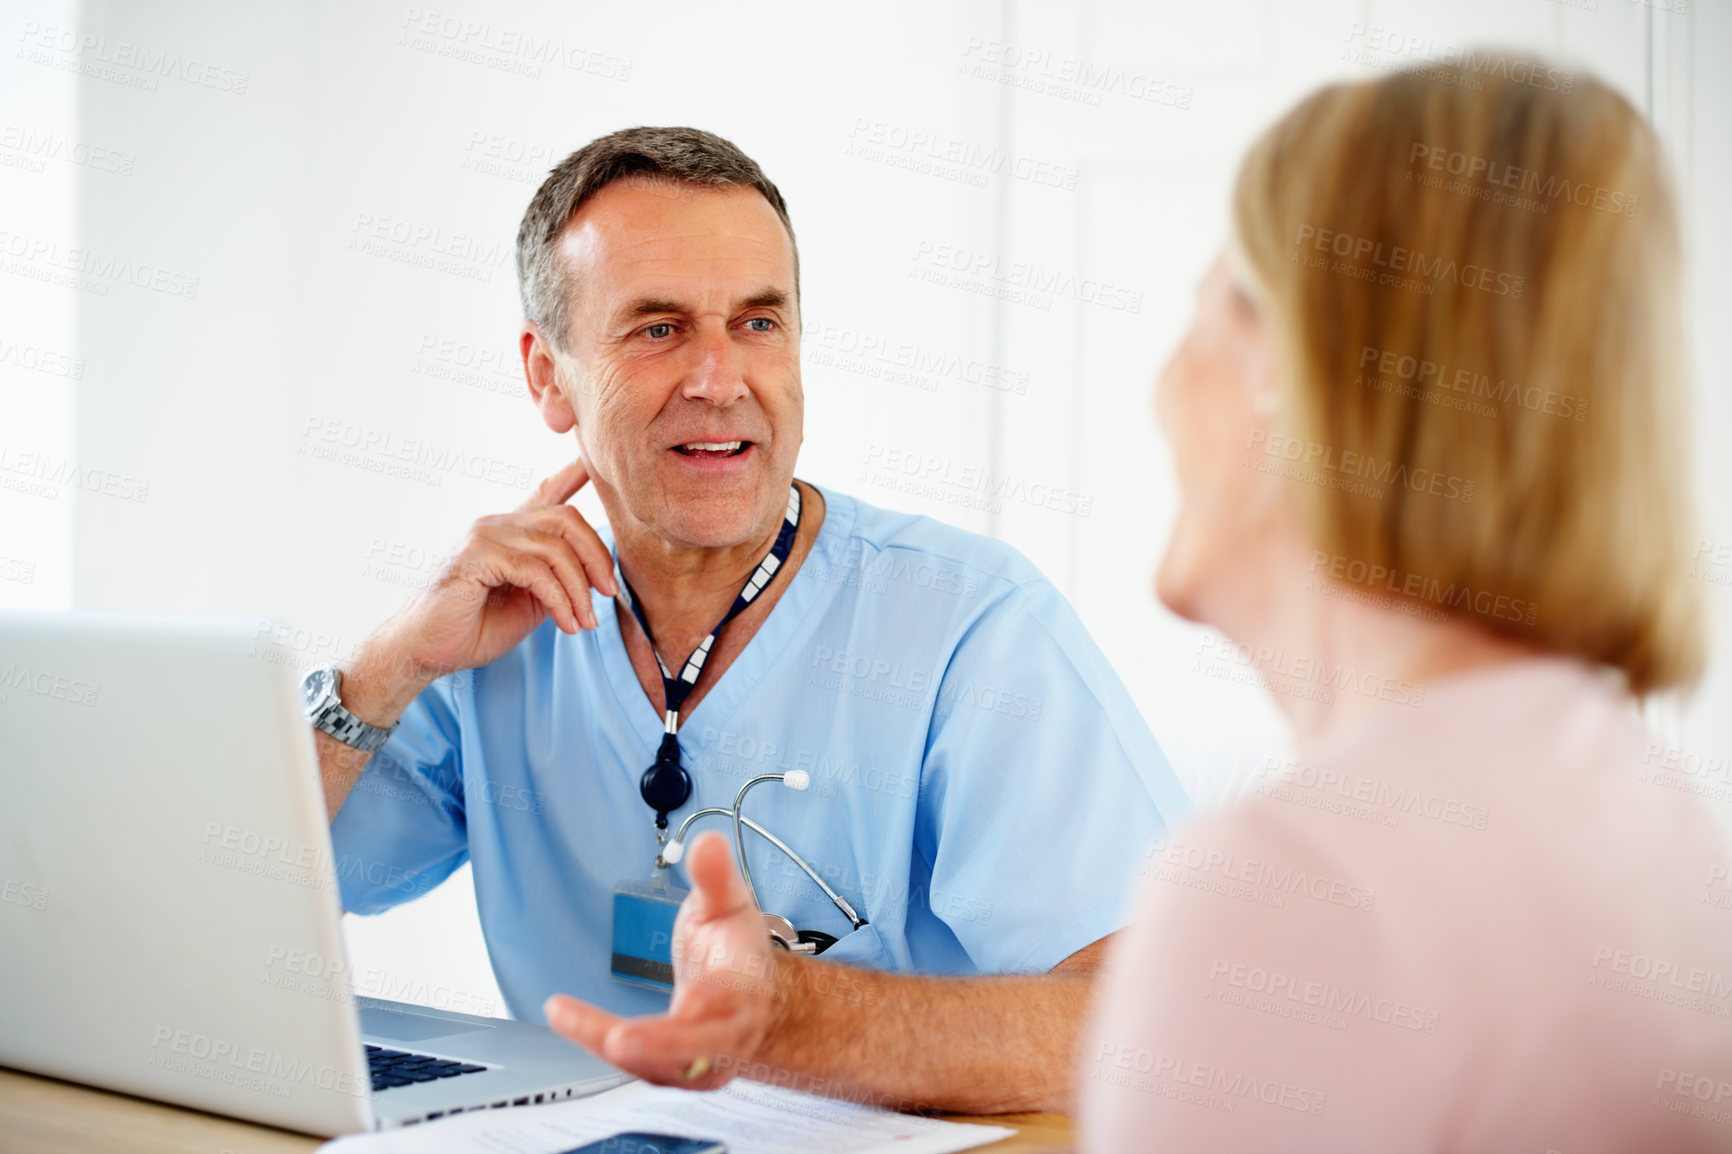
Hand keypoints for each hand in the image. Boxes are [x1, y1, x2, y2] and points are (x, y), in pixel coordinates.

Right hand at [349, 458, 619, 709]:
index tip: (595, 460)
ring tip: (586, 621)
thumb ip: (558, 580)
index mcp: (511, 531)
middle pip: (566, 519)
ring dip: (579, 589)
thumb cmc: (475, 627)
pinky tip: (566, 623)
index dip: (574, 473)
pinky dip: (559, 599)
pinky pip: (535, 570)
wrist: (426, 650)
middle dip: (597, 556)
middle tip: (609, 593)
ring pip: (554, 548)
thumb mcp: (531, 602)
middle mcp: (498, 523)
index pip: (547, 493)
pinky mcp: (476, 555)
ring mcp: (485, 535)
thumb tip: (597, 576)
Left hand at [545, 832, 777, 1089]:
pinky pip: (641, 1066)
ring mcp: (705, 1060)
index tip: (688, 1001)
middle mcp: (729, 1031)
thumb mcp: (729, 904)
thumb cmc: (736, 949)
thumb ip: (715, 876)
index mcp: (745, 986)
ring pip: (660, 1064)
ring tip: (566, 1015)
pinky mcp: (679, 1073)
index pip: (731, 998)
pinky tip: (571, 1022)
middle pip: (699, 1046)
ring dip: (612, 1044)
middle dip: (659, 1045)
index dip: (709, 1004)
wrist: (752, 997)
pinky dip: (604, 1046)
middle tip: (617, 1040)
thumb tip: (706, 843)